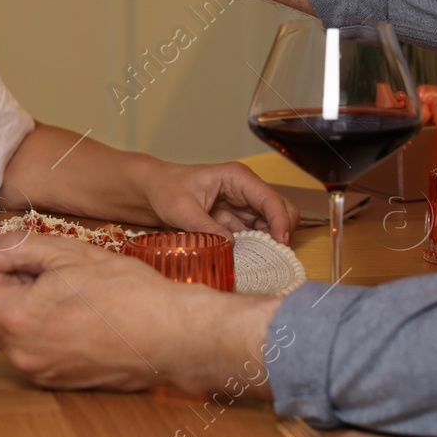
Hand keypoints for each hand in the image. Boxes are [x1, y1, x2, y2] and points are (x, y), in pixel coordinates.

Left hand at [0, 233, 281, 394]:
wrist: (173, 338)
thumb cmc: (129, 293)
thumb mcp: (72, 254)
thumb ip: (18, 249)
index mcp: (17, 319)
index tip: (2, 268)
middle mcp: (21, 354)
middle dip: (0, 298)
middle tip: (38, 276)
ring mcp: (40, 373)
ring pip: (10, 340)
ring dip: (24, 317)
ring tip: (64, 296)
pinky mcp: (59, 384)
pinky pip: (34, 355)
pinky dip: (44, 336)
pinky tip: (76, 318)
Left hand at [141, 160, 299, 244]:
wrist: (154, 191)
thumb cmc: (166, 190)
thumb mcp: (182, 209)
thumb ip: (206, 227)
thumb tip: (230, 245)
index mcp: (237, 177)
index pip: (269, 198)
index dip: (280, 220)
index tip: (281, 242)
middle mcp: (247, 189)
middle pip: (281, 210)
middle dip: (283, 231)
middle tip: (275, 254)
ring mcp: (245, 205)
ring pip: (274, 224)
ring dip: (272, 241)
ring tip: (263, 259)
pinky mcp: (238, 220)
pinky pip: (258, 234)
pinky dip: (260, 246)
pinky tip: (251, 258)